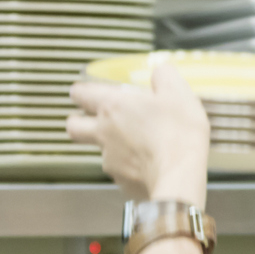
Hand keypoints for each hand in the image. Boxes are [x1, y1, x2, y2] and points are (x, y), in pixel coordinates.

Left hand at [67, 60, 210, 203]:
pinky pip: (119, 171)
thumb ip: (164, 76)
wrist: (180, 174)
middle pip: (74, 126)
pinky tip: (148, 164)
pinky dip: (130, 167)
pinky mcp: (121, 181)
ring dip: (110, 145)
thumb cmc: (177, 133)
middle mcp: (104, 132)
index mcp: (113, 106)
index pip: (81, 94)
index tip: (83, 91)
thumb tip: (161, 72)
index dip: (81, 91)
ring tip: (134, 144)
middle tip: (87, 119)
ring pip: (99, 150)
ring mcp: (110, 159)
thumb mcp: (177, 92)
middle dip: (77, 121)